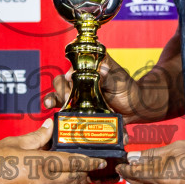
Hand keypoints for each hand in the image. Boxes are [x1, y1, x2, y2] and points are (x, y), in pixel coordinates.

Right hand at [0, 120, 105, 183]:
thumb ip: (36, 137)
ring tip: (78, 178)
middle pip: (73, 180)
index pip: (74, 163)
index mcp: (41, 165)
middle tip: (92, 171)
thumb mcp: (13, 143)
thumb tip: (49, 128)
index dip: (89, 163)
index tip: (100, 161)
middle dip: (85, 176)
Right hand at [42, 55, 159, 123]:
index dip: (68, 72)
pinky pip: (64, 110)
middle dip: (60, 88)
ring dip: (52, 98)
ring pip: (58, 94)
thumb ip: (110, 76)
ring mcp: (77, 95)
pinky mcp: (77, 109)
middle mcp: (80, 80)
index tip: (69, 78)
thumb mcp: (120, 81)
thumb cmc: (128, 90)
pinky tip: (55, 117)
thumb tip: (102, 70)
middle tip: (66, 98)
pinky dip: (58, 113)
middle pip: (62, 80)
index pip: (73, 66)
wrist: (134, 109)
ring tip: (50, 104)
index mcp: (89, 69)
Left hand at [115, 137, 184, 183]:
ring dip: (146, 183)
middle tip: (124, 169)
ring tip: (139, 173)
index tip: (119, 164)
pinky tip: (161, 179)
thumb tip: (135, 157)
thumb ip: (155, 154)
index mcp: (165, 178)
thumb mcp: (180, 148)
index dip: (126, 168)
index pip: (138, 174)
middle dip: (133, 177)